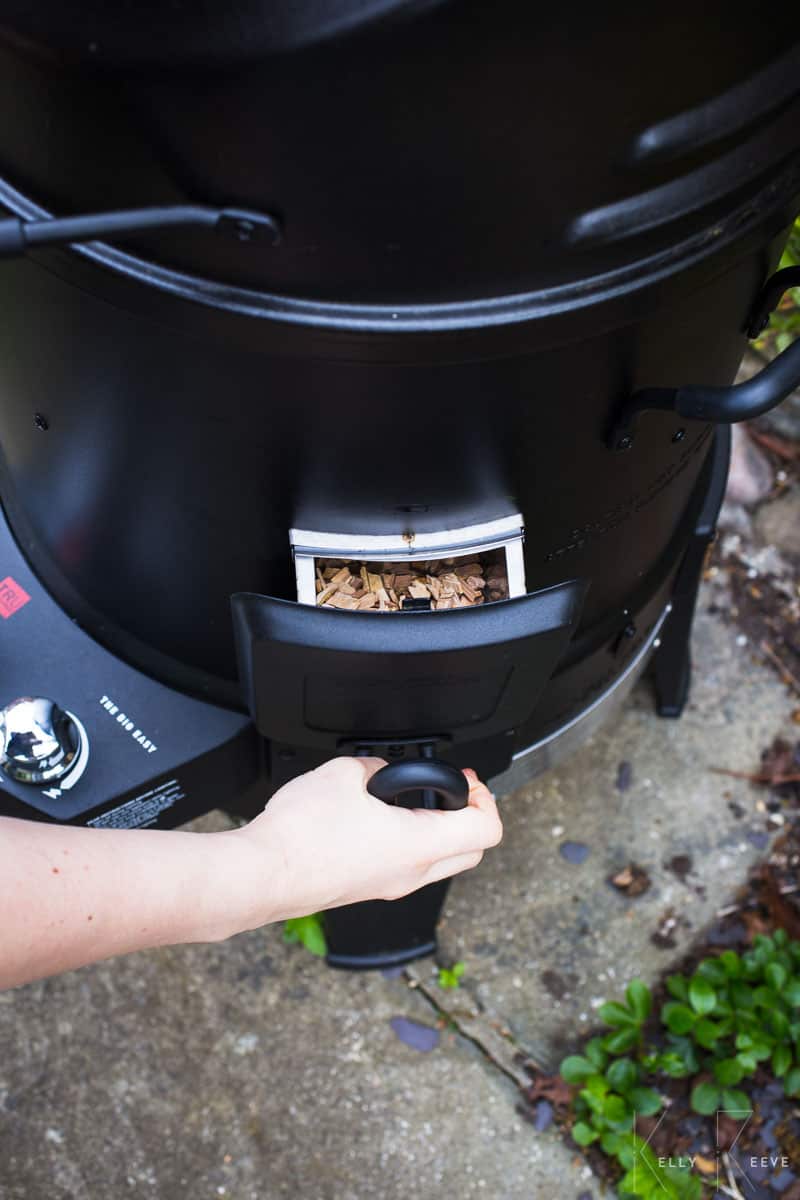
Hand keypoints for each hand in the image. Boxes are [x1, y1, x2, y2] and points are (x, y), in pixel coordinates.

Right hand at [228, 757, 502, 931]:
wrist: (263, 874)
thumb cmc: (300, 836)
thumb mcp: (343, 774)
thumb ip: (373, 768)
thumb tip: (377, 772)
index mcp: (417, 844)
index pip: (485, 829)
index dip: (484, 797)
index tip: (465, 780)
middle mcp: (410, 874)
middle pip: (471, 852)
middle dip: (469, 816)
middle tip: (450, 790)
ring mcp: (388, 888)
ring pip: (440, 864)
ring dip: (440, 832)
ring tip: (414, 801)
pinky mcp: (367, 891)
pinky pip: (408, 869)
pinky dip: (411, 843)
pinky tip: (382, 820)